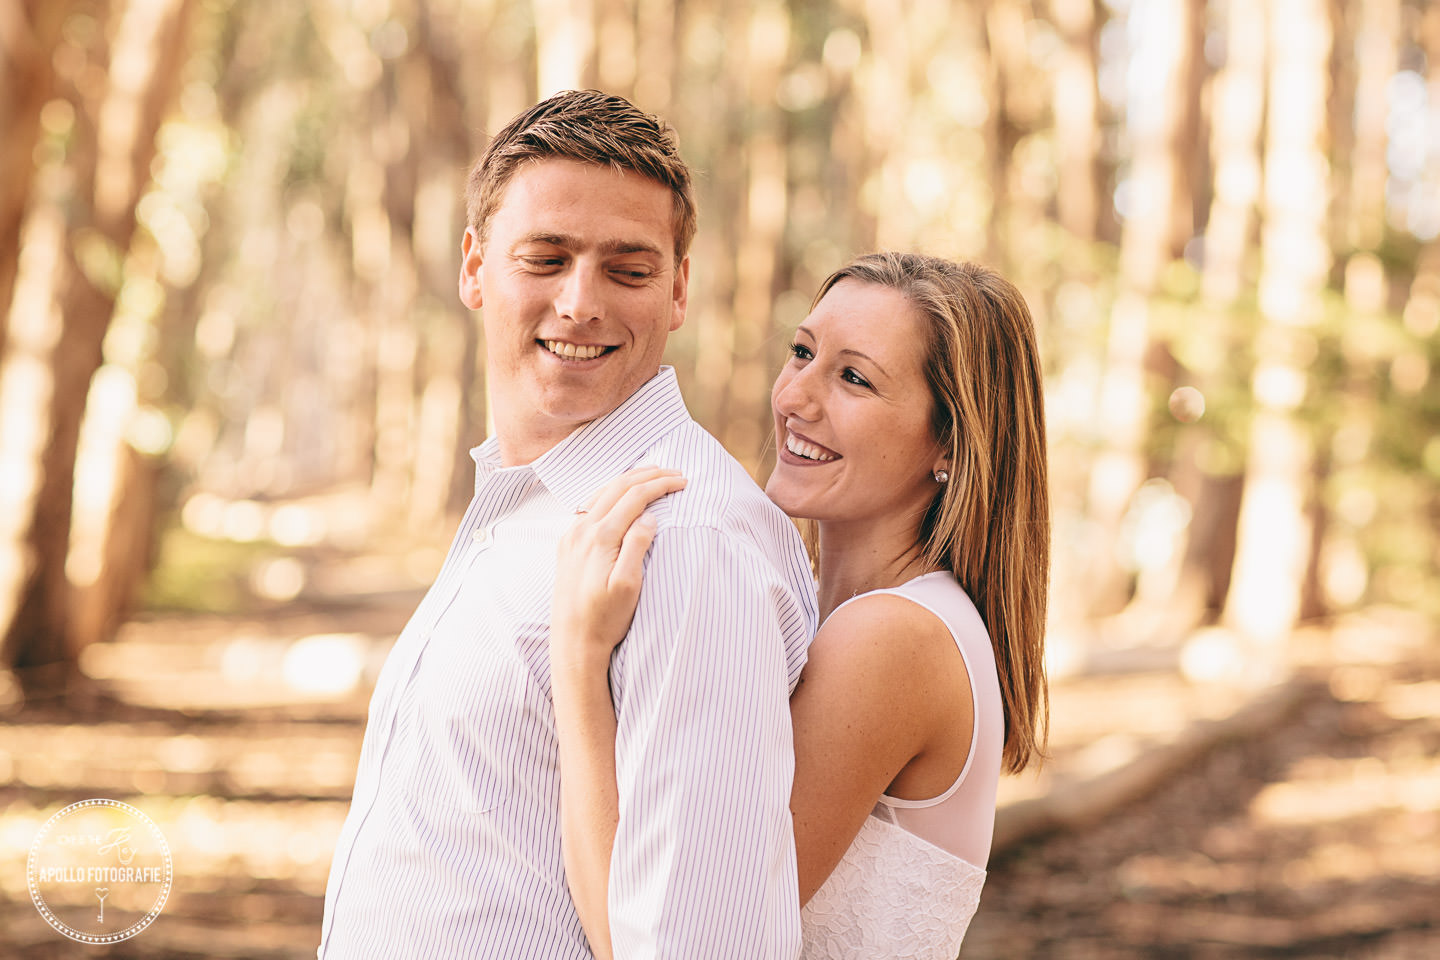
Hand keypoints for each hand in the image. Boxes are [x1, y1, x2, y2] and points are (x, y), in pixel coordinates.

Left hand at [551, 466, 687, 674]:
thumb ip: (637, 546)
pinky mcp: (567, 545)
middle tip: (674, 472)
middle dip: (648, 475)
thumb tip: (649, 517)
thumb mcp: (628, 586)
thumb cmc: (604, 619)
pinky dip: (611, 493)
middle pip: (618, 487)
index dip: (660, 485)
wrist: (572, 642)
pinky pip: (590, 506)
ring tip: (652, 476)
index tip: (683, 482)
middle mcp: (582, 530)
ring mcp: (571, 536)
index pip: (634, 496)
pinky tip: (621, 496)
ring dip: (629, 481)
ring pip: (602, 493)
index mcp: (600, 537)